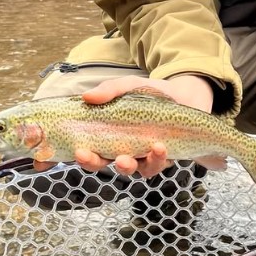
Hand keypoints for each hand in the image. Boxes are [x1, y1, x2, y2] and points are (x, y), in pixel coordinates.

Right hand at [75, 74, 213, 177]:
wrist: (186, 96)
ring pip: (131, 169)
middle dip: (94, 163)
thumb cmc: (152, 93)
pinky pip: (156, 165)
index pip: (89, 149)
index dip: (77, 156)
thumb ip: (110, 90)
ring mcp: (143, 156)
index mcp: (110, 134)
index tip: (70, 154)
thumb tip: (86, 97)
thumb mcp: (130, 86)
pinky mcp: (163, 158)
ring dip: (126, 166)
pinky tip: (158, 147)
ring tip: (125, 158)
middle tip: (86, 156)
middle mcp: (124, 149)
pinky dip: (156, 158)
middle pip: (102, 163)